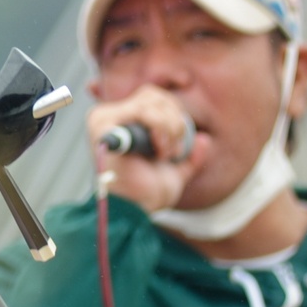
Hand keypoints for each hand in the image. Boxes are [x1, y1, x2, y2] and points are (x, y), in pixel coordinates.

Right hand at [86, 84, 207, 211]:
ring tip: (164, 154)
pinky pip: (141, 111)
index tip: (177, 146)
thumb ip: (190, 157)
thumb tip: (203, 139)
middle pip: (153, 95)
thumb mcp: (175, 172)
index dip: (174, 115)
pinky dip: (159, 128)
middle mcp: (108, 115)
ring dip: (169, 128)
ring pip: (151, 102)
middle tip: (173, 151)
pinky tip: (158, 152)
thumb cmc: (148, 194)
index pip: (153, 97)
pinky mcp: (103, 126)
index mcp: (121, 122)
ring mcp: (103, 119)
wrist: (136, 210)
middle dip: (175, 122)